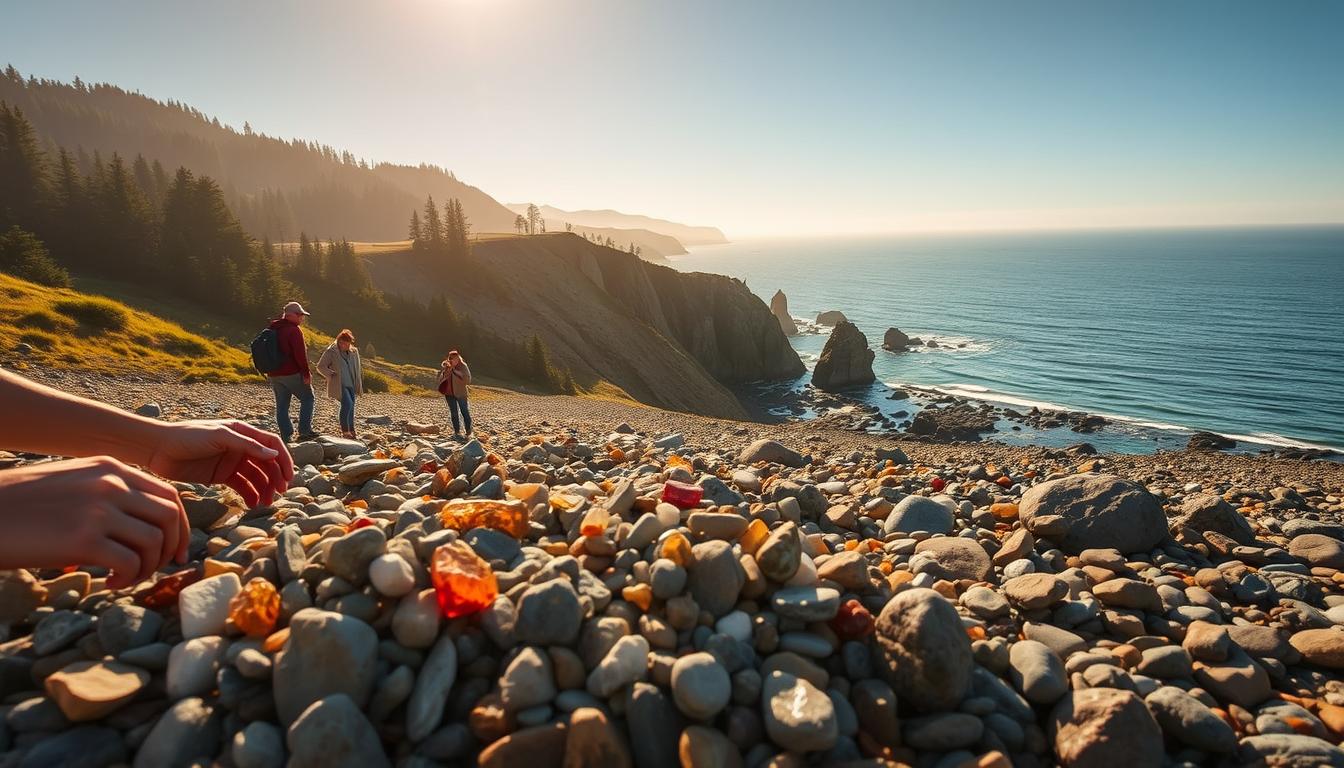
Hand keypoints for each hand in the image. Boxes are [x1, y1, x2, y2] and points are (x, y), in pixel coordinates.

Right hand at [0, 457, 186, 587]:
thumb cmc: (20, 504)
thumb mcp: (71, 484)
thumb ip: (106, 496)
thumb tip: (133, 532)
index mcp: (110, 468)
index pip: (169, 495)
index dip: (180, 526)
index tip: (176, 551)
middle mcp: (111, 484)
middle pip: (169, 517)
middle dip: (169, 548)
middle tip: (154, 569)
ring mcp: (98, 510)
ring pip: (154, 542)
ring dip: (147, 568)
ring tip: (124, 578)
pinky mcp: (83, 540)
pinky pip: (130, 563)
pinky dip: (127, 579)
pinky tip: (108, 583)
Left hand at [144, 420, 293, 507]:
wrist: (158, 449)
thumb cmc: (187, 436)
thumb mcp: (218, 436)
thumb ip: (246, 445)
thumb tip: (273, 454)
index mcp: (243, 432)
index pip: (271, 444)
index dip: (283, 459)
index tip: (288, 477)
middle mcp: (240, 447)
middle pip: (267, 463)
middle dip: (275, 478)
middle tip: (278, 493)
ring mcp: (231, 462)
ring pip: (256, 477)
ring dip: (263, 489)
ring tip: (264, 503)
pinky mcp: (221, 476)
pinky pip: (241, 486)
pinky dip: (249, 495)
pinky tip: (252, 504)